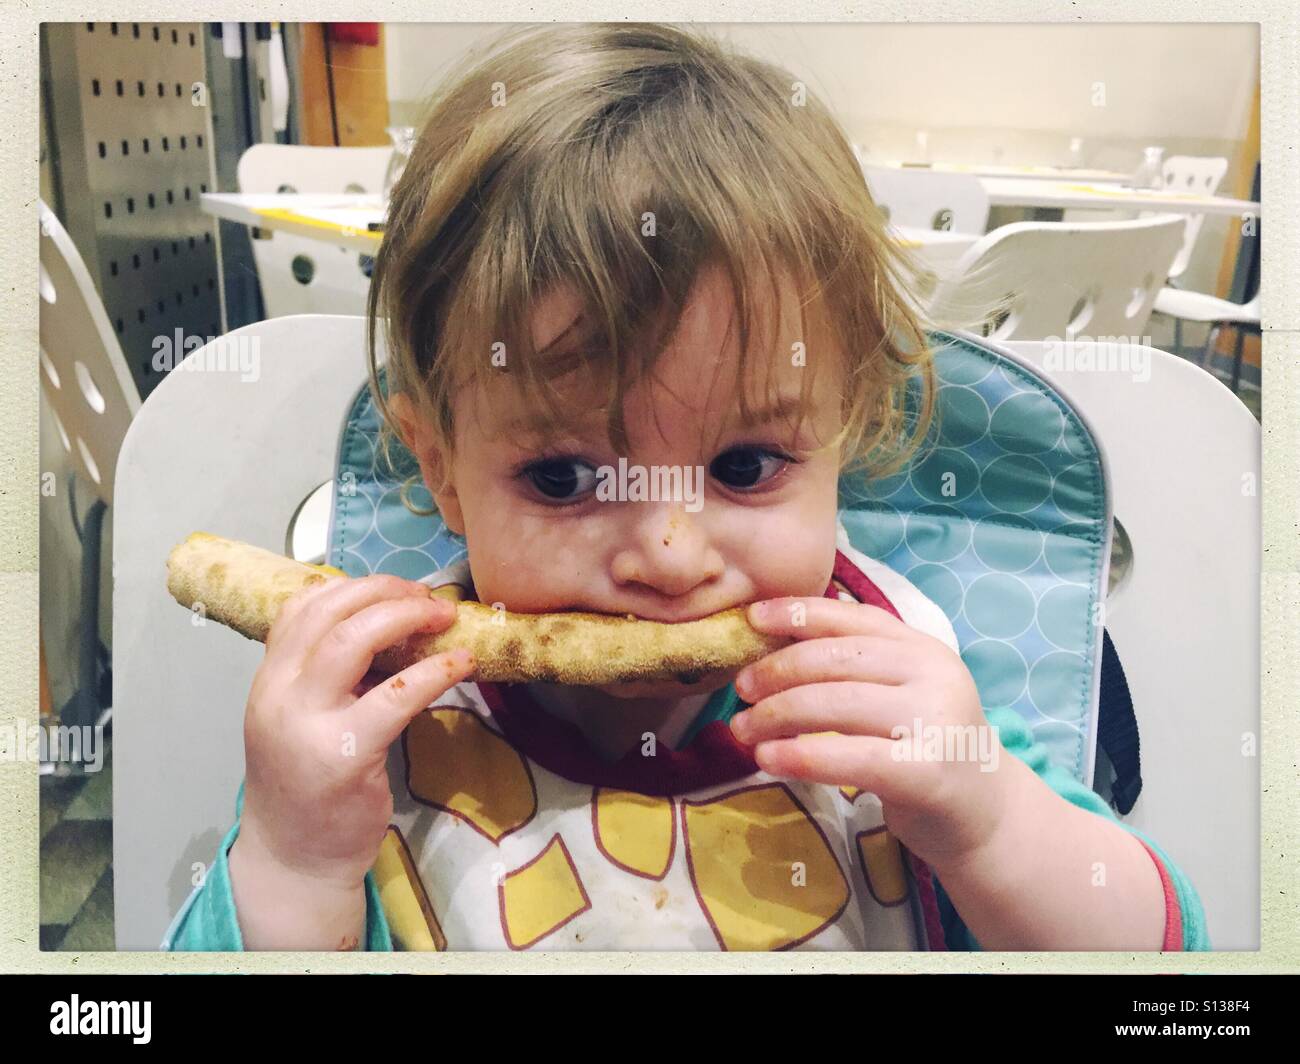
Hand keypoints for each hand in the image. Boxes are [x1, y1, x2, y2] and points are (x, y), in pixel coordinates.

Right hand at [235, 574, 473, 889]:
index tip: (396, 588)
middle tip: (428, 596)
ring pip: (352, 641)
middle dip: (385, 592)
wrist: (294, 860)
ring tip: (444, 616)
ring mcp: (307, 724)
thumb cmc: (307, 785)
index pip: (300, 608)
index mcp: (268, 679)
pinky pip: (396, 696)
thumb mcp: (298, 718)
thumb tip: (384, 623)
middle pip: (329, 614)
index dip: (353, 586)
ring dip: (405, 617)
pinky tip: (461, 664)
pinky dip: (434, 671)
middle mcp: (278, 694)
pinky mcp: (345, 755)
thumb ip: (323, 674)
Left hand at [728, 596, 1021, 872]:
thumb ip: (856, 666)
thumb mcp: (901, 694)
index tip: (752, 618)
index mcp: (923, 648)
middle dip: (777, 671)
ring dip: (777, 714)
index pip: (853, 619)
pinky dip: (800, 757)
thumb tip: (776, 641)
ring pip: (836, 704)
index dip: (799, 613)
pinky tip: (768, 759)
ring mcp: (935, 722)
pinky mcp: (926, 772)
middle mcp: (934, 675)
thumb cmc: (925, 749)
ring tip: (742, 729)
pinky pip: (849, 758)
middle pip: (836, 660)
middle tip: (739, 689)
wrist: (985, 815)